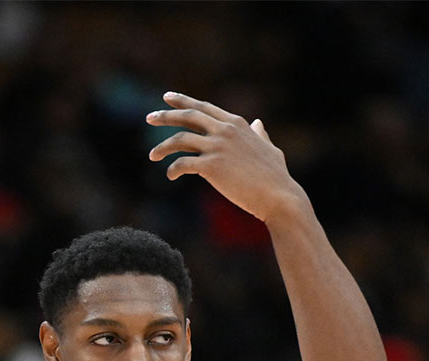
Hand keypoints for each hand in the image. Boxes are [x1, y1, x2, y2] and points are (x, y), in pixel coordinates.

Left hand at [146, 92, 305, 223]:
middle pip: (188, 116)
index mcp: (236, 124)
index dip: (184, 101)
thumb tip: (258, 123)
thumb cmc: (276, 176)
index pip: (204, 107)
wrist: (278, 196)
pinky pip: (183, 163)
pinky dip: (173, 169)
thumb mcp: (269, 148)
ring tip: (152, 155)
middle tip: (149, 118)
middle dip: (166, 116)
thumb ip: (260, 134)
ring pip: (180, 139)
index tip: (167, 97)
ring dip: (163, 146)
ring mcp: (217, 147)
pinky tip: (170, 176)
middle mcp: (225, 130)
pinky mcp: (211, 166)